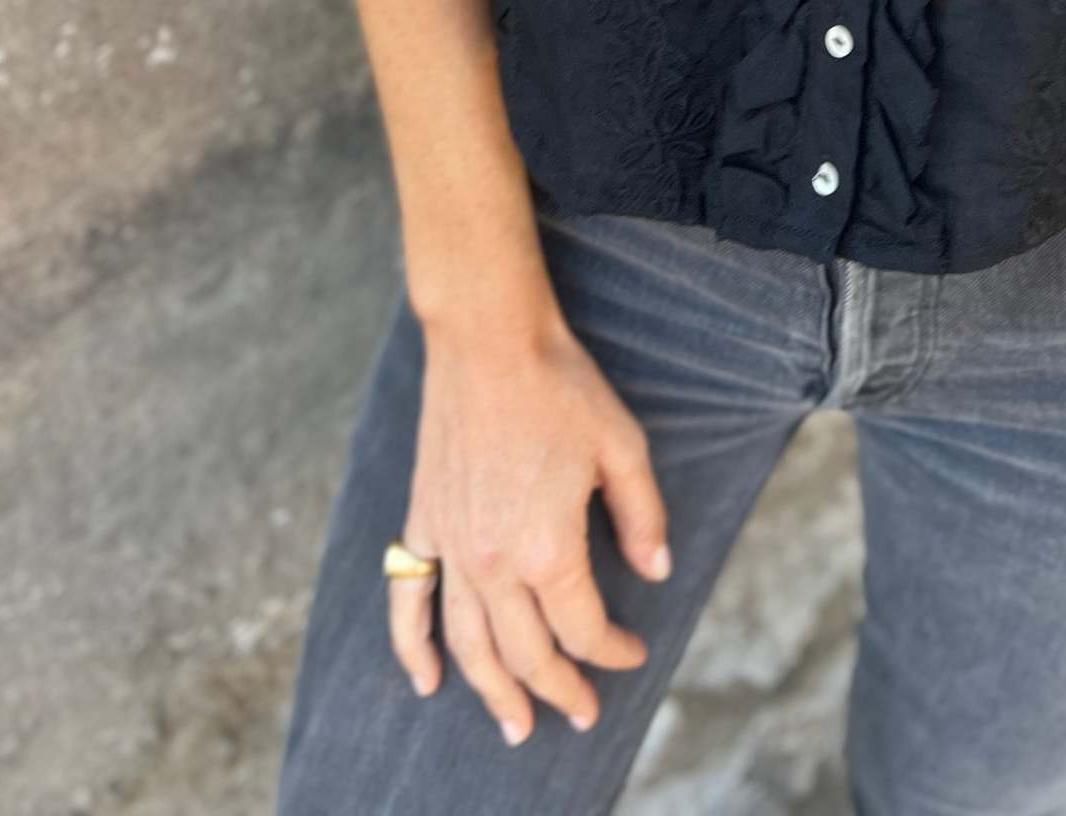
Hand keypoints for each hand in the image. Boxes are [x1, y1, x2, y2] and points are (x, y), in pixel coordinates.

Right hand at [392, 302, 671, 743]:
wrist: (488, 338)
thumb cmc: (561, 385)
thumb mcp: (621, 447)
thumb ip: (641, 516)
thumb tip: (656, 571)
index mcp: (549, 548)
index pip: (584, 628)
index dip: (614, 650)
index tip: (635, 650)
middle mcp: (494, 562)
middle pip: (526, 654)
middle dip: (558, 691)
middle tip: (581, 713)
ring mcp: (452, 546)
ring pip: (470, 646)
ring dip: (493, 694)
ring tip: (515, 726)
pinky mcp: (424, 522)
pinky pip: (409, 600)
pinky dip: (413, 648)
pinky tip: (427, 679)